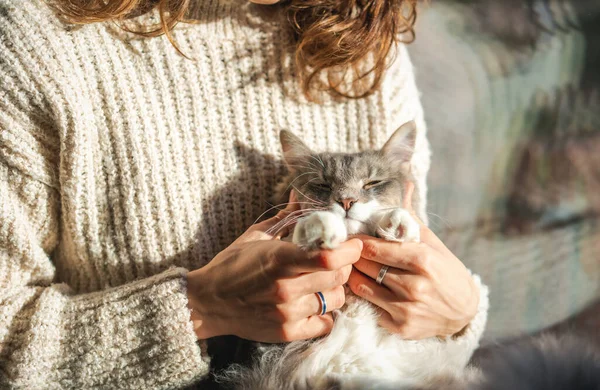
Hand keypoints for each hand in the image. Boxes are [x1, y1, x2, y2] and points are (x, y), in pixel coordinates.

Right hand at [186, 193, 362, 341]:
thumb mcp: (255, 237)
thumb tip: (300, 195)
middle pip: (338, 277)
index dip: (349, 250)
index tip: (354, 243)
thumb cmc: (231, 265)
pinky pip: (325, 324)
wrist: (207, 302)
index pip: (328, 257)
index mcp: (279, 259)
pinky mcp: (287, 332)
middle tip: (337, 260)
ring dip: (335, 289)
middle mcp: (286, 288)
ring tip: (322, 282)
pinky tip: (313, 303)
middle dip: (344, 265)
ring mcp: (287, 313)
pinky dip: (325, 313)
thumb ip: (284, 218)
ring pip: (336, 300)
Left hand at [348, 182, 478, 338]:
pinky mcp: (400, 327)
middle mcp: (413, 285)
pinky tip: (366, 287)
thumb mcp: (433, 243)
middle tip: (345, 250)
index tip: (350, 237)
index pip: (373, 248)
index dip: (357, 241)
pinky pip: (368, 307)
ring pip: (361, 287)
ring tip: (352, 267)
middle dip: (353, 256)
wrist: (464, 312)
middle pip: (365, 266)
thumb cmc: (446, 271)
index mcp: (422, 260)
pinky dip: (363, 296)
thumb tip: (404, 185)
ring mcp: (406, 308)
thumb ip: (411, 218)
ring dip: (353, 275)